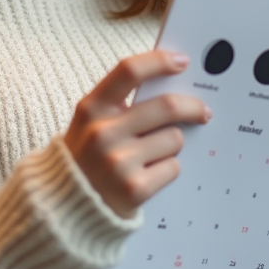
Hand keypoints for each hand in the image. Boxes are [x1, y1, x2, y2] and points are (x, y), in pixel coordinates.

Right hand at [64, 50, 210, 218]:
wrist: (66, 206)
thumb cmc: (87, 156)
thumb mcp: (91, 123)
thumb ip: (122, 104)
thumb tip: (173, 87)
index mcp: (91, 108)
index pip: (129, 71)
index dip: (159, 61)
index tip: (182, 62)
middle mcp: (102, 132)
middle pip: (166, 106)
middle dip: (192, 106)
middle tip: (202, 111)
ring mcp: (118, 161)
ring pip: (174, 139)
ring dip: (172, 144)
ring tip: (153, 154)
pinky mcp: (134, 189)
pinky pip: (172, 167)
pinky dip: (167, 169)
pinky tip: (149, 175)